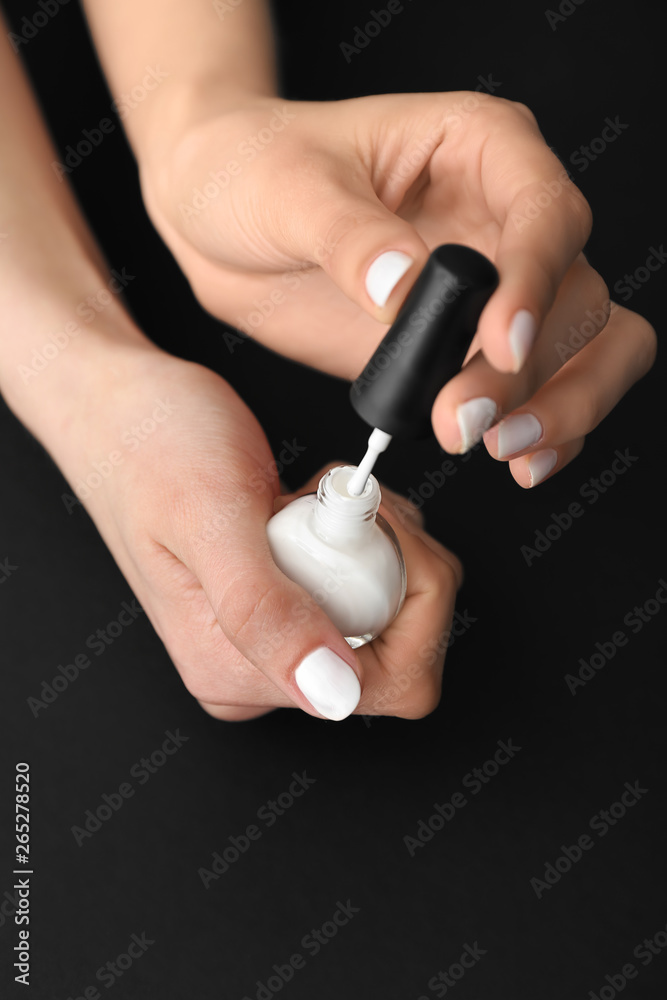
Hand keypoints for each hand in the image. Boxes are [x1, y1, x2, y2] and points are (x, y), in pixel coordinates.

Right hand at [56, 345, 461, 720]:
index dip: (412, 601)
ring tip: (315, 498)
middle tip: (337, 502)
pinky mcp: (289, 602)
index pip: (384, 683)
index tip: (374, 526)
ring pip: (392, 611)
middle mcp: (256, 667)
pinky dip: (365, 532)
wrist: (124, 409)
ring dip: (379, 540)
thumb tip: (329, 692)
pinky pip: (370, 584)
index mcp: (233, 670)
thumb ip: (264, 610)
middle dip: (396, 563)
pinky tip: (312, 502)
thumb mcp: (211, 518)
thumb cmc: (150, 448)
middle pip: (401, 650)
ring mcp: (276, 635)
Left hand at [140, 91, 655, 485]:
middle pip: (576, 294)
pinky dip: (546, 427)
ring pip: (583, 346)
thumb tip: (403, 287)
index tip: (498, 341)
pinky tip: (517, 459)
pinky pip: (541, 389)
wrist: (218, 223)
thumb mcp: (288, 189)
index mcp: (482, 148)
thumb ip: (351, 238)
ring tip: (494, 447)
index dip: (536, 282)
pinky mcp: (468, 347)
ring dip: (557, 404)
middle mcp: (505, 217)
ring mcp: (495, 288)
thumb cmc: (255, 171)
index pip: (547, 212)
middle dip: (533, 368)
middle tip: (464, 419)